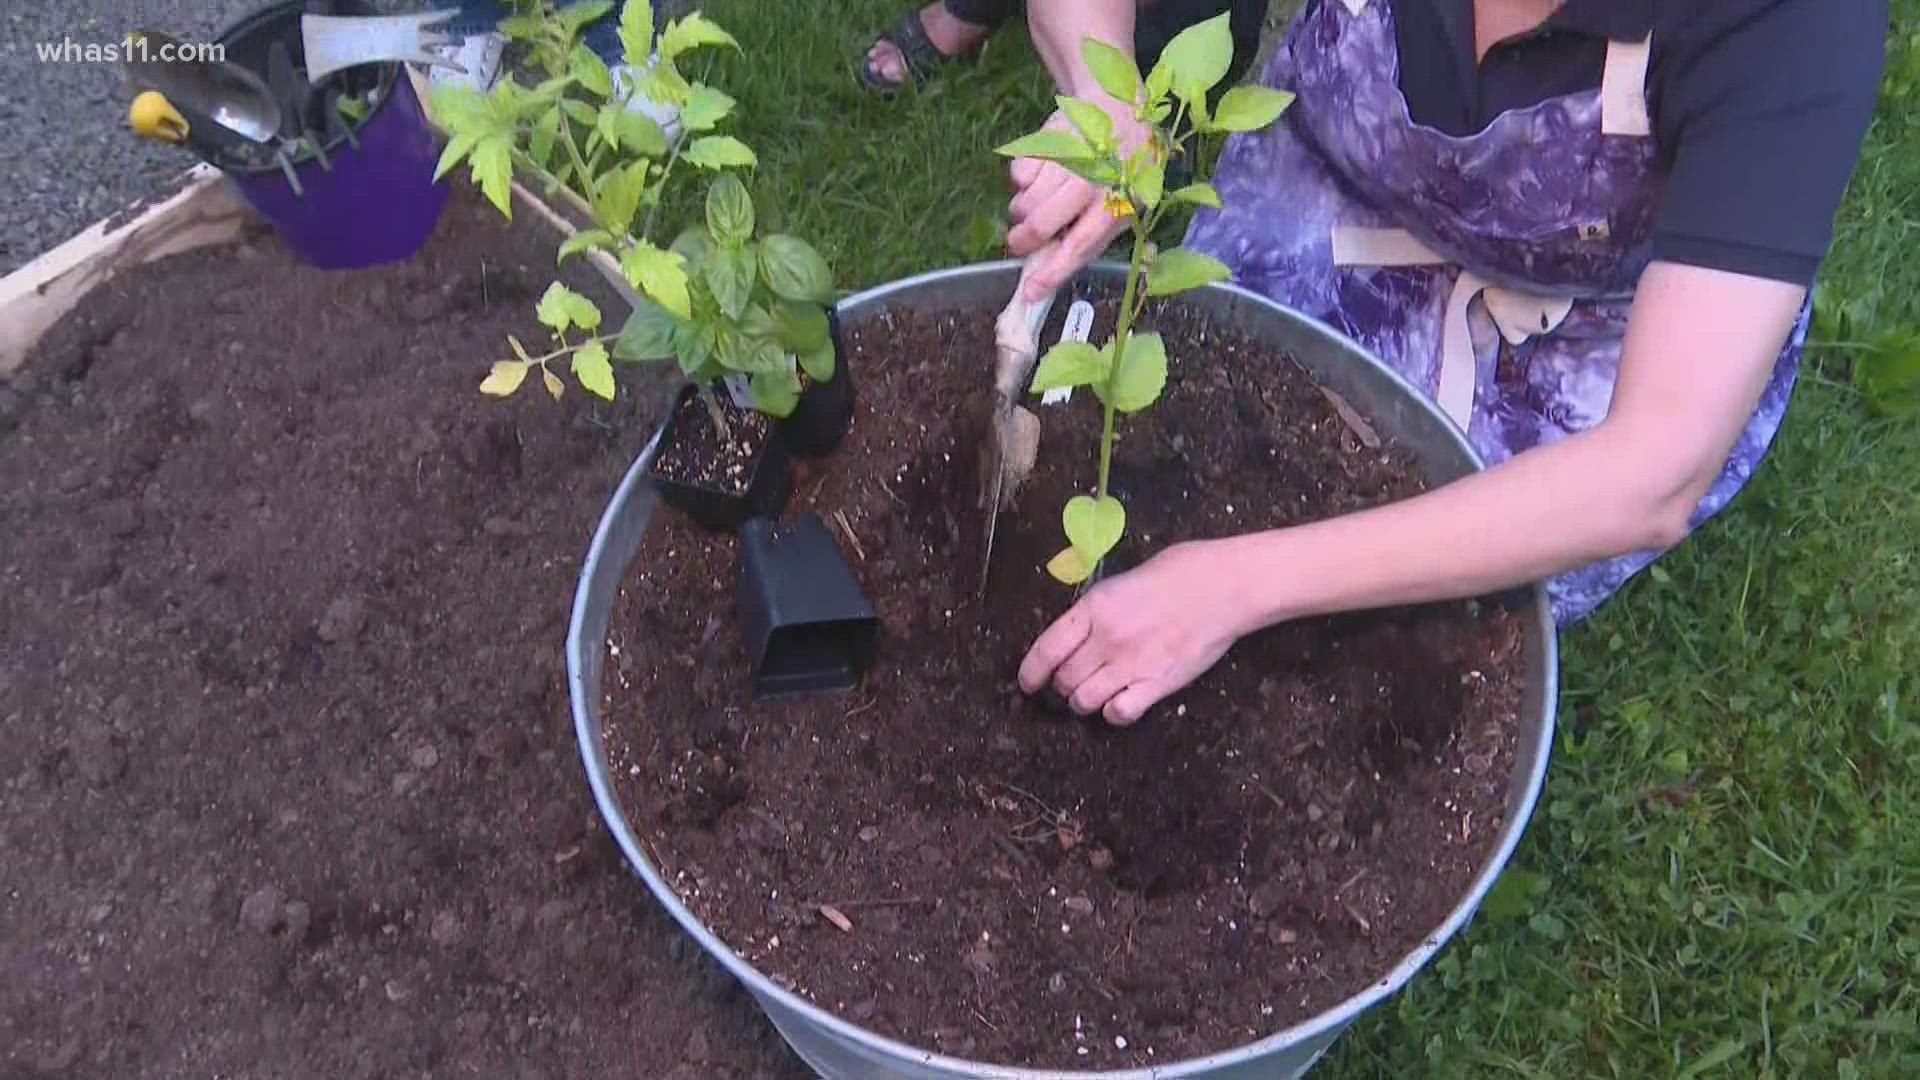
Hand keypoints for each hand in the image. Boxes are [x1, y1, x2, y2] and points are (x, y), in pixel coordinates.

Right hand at [1005, 103, 1147, 300]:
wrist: (1117, 106)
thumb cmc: (1126, 165)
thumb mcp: (1127, 202)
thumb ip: (1096, 232)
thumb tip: (1056, 263)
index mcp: (1114, 206)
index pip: (1078, 247)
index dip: (1052, 272)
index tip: (1030, 291)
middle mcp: (1088, 185)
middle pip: (1040, 226)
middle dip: (1022, 241)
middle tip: (1019, 243)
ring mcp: (1064, 162)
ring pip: (1024, 203)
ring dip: (1022, 212)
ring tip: (1037, 205)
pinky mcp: (1044, 142)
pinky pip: (1017, 176)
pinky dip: (1022, 183)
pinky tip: (1040, 177)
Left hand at [1017, 541, 1245, 724]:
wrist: (1224, 586)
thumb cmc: (1179, 573)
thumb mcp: (1122, 581)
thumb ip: (1096, 610)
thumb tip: (1077, 633)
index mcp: (1094, 608)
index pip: (1046, 649)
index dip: (1030, 672)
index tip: (1028, 683)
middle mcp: (1107, 638)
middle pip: (1063, 680)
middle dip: (1061, 686)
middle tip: (1071, 683)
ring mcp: (1132, 663)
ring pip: (1084, 701)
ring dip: (1084, 702)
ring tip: (1093, 694)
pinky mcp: (1158, 683)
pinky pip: (1119, 713)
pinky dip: (1114, 713)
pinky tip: (1120, 702)